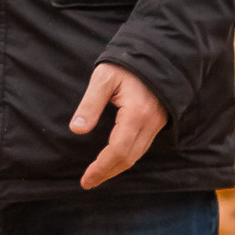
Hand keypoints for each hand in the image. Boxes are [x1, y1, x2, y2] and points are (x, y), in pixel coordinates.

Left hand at [70, 59, 166, 189]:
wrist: (157, 52)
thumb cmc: (126, 63)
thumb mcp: (103, 78)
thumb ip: (90, 104)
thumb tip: (77, 130)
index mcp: (136, 114)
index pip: (118, 150)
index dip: (101, 168)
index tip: (86, 179)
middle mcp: (150, 123)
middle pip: (129, 158)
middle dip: (108, 173)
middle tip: (88, 182)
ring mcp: (156, 123)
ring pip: (138, 155)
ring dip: (118, 168)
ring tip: (98, 175)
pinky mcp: (158, 121)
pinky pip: (143, 146)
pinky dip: (128, 157)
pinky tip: (115, 159)